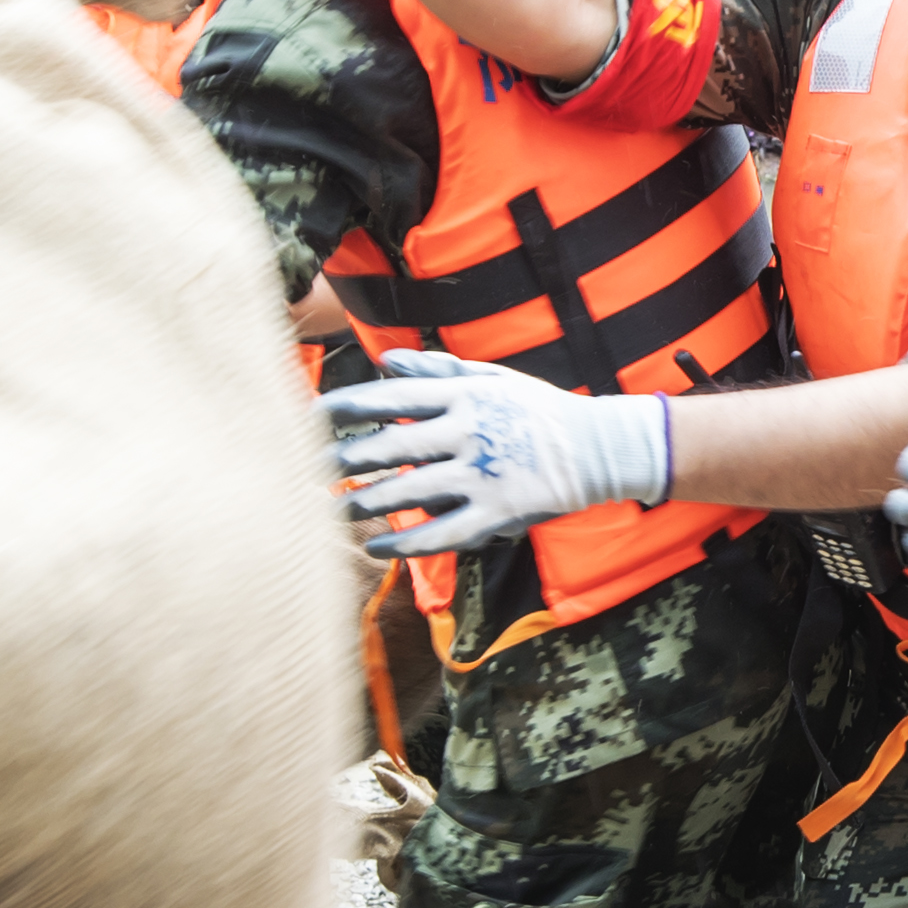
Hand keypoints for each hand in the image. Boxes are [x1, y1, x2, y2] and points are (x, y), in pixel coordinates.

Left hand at [325, 349, 670, 552]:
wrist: (599, 447)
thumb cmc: (539, 410)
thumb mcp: (492, 378)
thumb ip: (437, 369)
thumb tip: (384, 360)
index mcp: (465, 394)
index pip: (393, 397)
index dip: (348, 406)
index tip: (311, 415)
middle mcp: (468, 431)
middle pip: (392, 446)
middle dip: (344, 458)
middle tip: (308, 468)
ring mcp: (481, 474)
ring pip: (409, 492)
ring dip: (365, 502)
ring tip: (334, 509)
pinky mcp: (496, 512)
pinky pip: (440, 533)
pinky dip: (403, 544)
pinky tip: (374, 547)